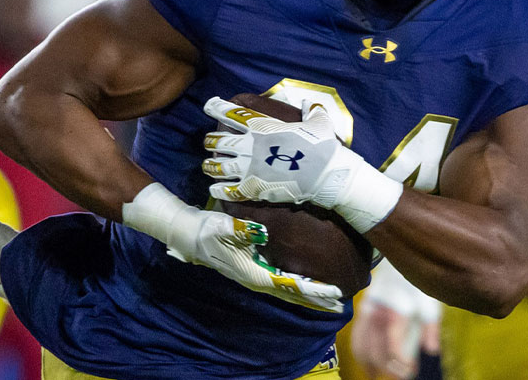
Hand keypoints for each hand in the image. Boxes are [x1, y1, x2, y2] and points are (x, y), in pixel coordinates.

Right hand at [122, 182, 342, 311]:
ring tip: (329, 296)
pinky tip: (306, 281)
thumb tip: (261, 231)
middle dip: (315, 296)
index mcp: (253, 272)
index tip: (332, 292)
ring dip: (307, 292)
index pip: (288, 284)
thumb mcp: (223, 227)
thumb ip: (242, 230)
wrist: (188, 232)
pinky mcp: (253, 266)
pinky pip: (280, 279)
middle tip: (339, 300)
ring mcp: (255, 273)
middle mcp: (256, 277)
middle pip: (291, 291)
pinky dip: (296, 283)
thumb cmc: (206, 229)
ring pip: (287, 287)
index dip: (311, 289)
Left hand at [202, 96, 402, 232]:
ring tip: (207, 166)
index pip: (232, 114)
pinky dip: (219, 191)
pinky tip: (214, 191)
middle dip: (210, 140)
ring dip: (210, 166)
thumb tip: (310, 104)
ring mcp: (249, 169)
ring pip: (218, 167)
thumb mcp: (319, 121)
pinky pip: (228, 191)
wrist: (326, 174)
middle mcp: (250, 146)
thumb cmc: (322, 146)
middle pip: (219, 141)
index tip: (209, 105)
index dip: (217, 108)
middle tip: (208, 141)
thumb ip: (311, 111)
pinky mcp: (253, 190)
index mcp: (262, 126)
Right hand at [351, 259, 441, 379]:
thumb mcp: (430, 303)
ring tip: (376, 376)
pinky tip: (366, 364)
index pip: (393, 347)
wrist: (399, 263)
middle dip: (388, 368)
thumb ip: (430, 327)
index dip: (401, 363)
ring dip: (370, 364)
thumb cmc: (418, 285)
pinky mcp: (362, 311)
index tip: (410, 370)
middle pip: (377, 351)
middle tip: (400, 376)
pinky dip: (360, 353)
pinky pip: (357, 337)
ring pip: (362, 346)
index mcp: (395, 313)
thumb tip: (431, 350)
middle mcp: (377, 314)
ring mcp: (367, 313)